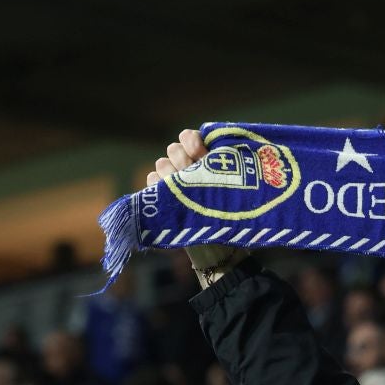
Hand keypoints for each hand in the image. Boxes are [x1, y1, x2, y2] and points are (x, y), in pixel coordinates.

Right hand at [148, 129, 248, 283]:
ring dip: (171, 171)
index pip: (189, 138)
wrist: (221, 246)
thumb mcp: (232, 186)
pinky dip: (158, 183)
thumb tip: (216, 144)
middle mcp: (187, 168)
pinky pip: (151, 179)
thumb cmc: (232, 214)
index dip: (192, 140)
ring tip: (184, 185)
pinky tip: (170, 192)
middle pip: (174, 149)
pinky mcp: (161, 196)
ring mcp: (173, 182)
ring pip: (162, 163)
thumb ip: (223, 163)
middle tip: (194, 168)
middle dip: (183, 157)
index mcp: (204, 160)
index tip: (201, 150)